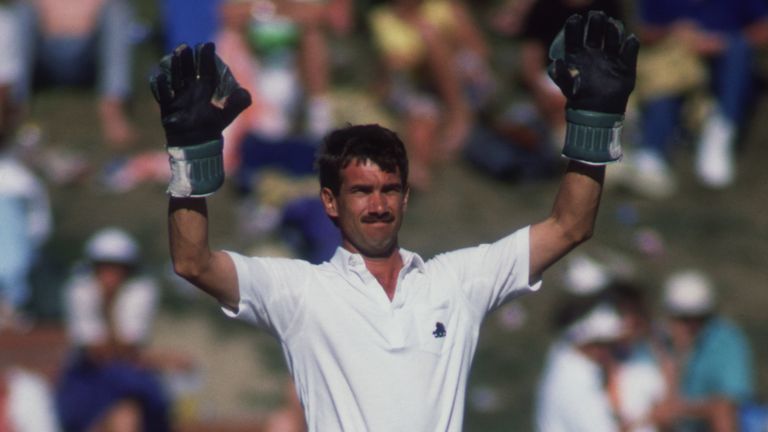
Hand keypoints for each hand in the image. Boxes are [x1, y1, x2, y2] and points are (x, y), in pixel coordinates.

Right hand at [149, 43, 250, 196]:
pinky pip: (161, 96)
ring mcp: (177, 98)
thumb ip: (239, 103)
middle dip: (187, 59)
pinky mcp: (167, 108)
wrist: (197, 146)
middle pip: (188, 71)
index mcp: (205, 89)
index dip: (207, 58)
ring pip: (175, 78)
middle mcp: (190, 90)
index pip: (206, 71)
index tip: (207, 44)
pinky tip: (161, 76)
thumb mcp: (228, 115)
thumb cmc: (211, 128)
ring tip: (176, 53)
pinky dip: (160, 87)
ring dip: (175, 66)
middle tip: (186, 46)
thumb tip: (245, 92)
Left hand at [549, 11, 637, 114]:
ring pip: (613, 37)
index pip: (575, 36)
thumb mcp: (567, 88)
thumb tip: (555, 62)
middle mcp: (594, 52)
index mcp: (578, 55)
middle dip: (596, 22)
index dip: (574, 26)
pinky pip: (630, 50)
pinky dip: (631, 45)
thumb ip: (560, 75)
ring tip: (613, 24)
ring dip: (614, 30)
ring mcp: (610, 56)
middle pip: (596, 32)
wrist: (598, 112)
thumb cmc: (580, 97)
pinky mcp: (624, 64)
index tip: (575, 19)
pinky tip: (630, 40)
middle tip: (597, 15)